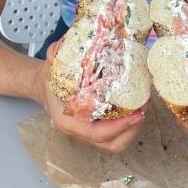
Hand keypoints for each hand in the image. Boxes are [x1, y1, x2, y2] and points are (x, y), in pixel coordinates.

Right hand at [38, 39, 147, 153]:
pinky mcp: (94, 129)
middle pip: (112, 144)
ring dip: (133, 128)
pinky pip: (115, 135)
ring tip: (143, 105)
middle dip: (132, 129)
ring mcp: (87, 134)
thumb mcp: (50, 66)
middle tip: (144, 106)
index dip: (119, 126)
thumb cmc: (49, 80)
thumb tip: (63, 43)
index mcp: (68, 121)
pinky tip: (135, 105)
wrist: (43, 88)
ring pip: (116, 143)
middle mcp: (78, 132)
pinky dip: (128, 124)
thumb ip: (55, 55)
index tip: (136, 113)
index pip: (97, 133)